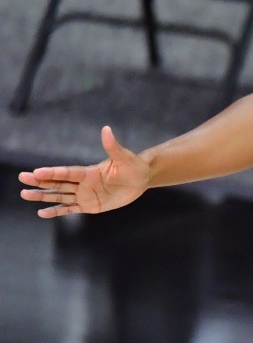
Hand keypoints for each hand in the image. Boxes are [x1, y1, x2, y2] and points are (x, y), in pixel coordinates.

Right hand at [18, 126, 151, 217]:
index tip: (36, 172)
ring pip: (59, 196)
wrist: (141, 179)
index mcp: (88, 172)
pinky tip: (41, 213)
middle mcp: (83, 183)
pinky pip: (70, 209)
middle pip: (57, 183)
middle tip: (22, 179)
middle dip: (40, 182)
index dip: (52, 173)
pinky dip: (56, 211)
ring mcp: (85, 195)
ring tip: (24, 194)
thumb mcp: (124, 157)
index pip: (66, 173)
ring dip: (42, 196)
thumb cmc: (133, 166)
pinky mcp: (90, 206)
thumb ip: (113, 146)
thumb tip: (107, 129)